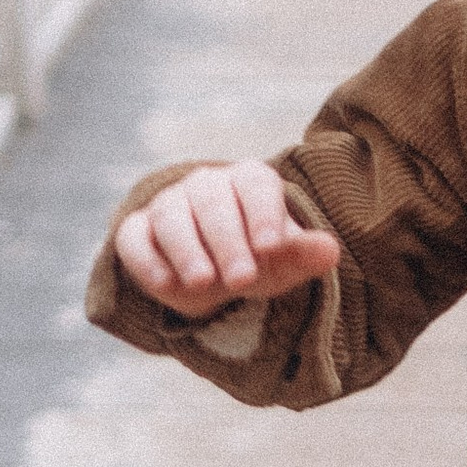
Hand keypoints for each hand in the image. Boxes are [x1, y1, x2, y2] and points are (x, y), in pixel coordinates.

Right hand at [112, 163, 343, 318]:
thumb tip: (331, 250)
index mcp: (248, 181)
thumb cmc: (254, 256)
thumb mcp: (281, 260)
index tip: (271, 248)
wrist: (210, 270)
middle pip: (214, 204)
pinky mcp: (136, 230)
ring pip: (172, 217)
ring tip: (204, 282)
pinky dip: (147, 260)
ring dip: (188, 250)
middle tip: (242, 280)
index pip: (256, 184)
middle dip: (228, 242)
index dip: (263, 213)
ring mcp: (168, 205)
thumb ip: (303, 254)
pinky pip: (135, 238)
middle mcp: (206, 185)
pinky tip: (165, 286)